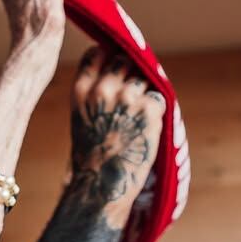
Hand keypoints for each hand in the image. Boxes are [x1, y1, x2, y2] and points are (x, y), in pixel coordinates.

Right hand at [66, 47, 163, 228]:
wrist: (101, 187)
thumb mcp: (81, 118)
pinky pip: (159, 97)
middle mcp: (103, 89)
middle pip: (123, 60)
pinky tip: (148, 125)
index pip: (96, 54)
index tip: (113, 62)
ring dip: (145, 90)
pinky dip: (157, 108)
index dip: (107, 56)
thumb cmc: (91, 158)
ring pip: (143, 78)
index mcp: (81, 91)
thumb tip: (119, 77)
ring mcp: (128, 98)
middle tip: (133, 89)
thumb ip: (95, 95)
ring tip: (139, 115)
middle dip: (129, 71)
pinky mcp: (150, 110)